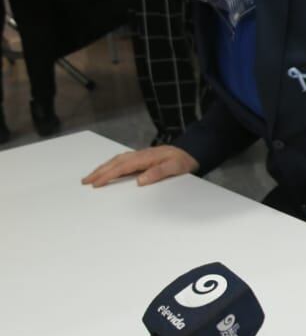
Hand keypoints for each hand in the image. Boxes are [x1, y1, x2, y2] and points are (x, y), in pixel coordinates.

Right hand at [82, 146, 199, 187]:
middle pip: (114, 163)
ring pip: (116, 161)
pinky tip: (107, 170)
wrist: (191, 152)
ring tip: (90, 177)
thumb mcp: (175, 168)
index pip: (121, 167)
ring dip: (102, 168)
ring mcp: (139, 156)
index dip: (107, 175)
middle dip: (99, 172)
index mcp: (145, 158)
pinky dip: (110, 166)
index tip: (96, 184)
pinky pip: (121, 161)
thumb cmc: (183, 161)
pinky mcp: (141, 158)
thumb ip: (158, 173)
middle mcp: (139, 155)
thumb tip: (140, 180)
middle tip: (85, 182)